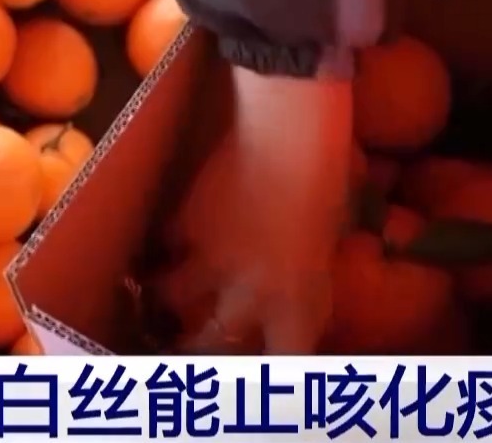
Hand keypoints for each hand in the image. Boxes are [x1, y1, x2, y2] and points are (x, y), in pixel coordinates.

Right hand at [154, 67, 352, 352]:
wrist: (287, 117)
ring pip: (170, 299)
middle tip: (189, 345)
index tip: (262, 373)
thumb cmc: (327, 171)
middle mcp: (249, 292)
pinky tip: (164, 239)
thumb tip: (297, 292)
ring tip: (161, 292)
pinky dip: (163, 246)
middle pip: (208, 347)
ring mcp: (210, 259)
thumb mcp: (331, 236)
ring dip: (167, 297)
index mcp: (297, 298)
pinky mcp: (183, 223)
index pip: (284, 363)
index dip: (273, 374)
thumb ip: (308, 276)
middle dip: (196, 350)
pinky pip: (164, 246)